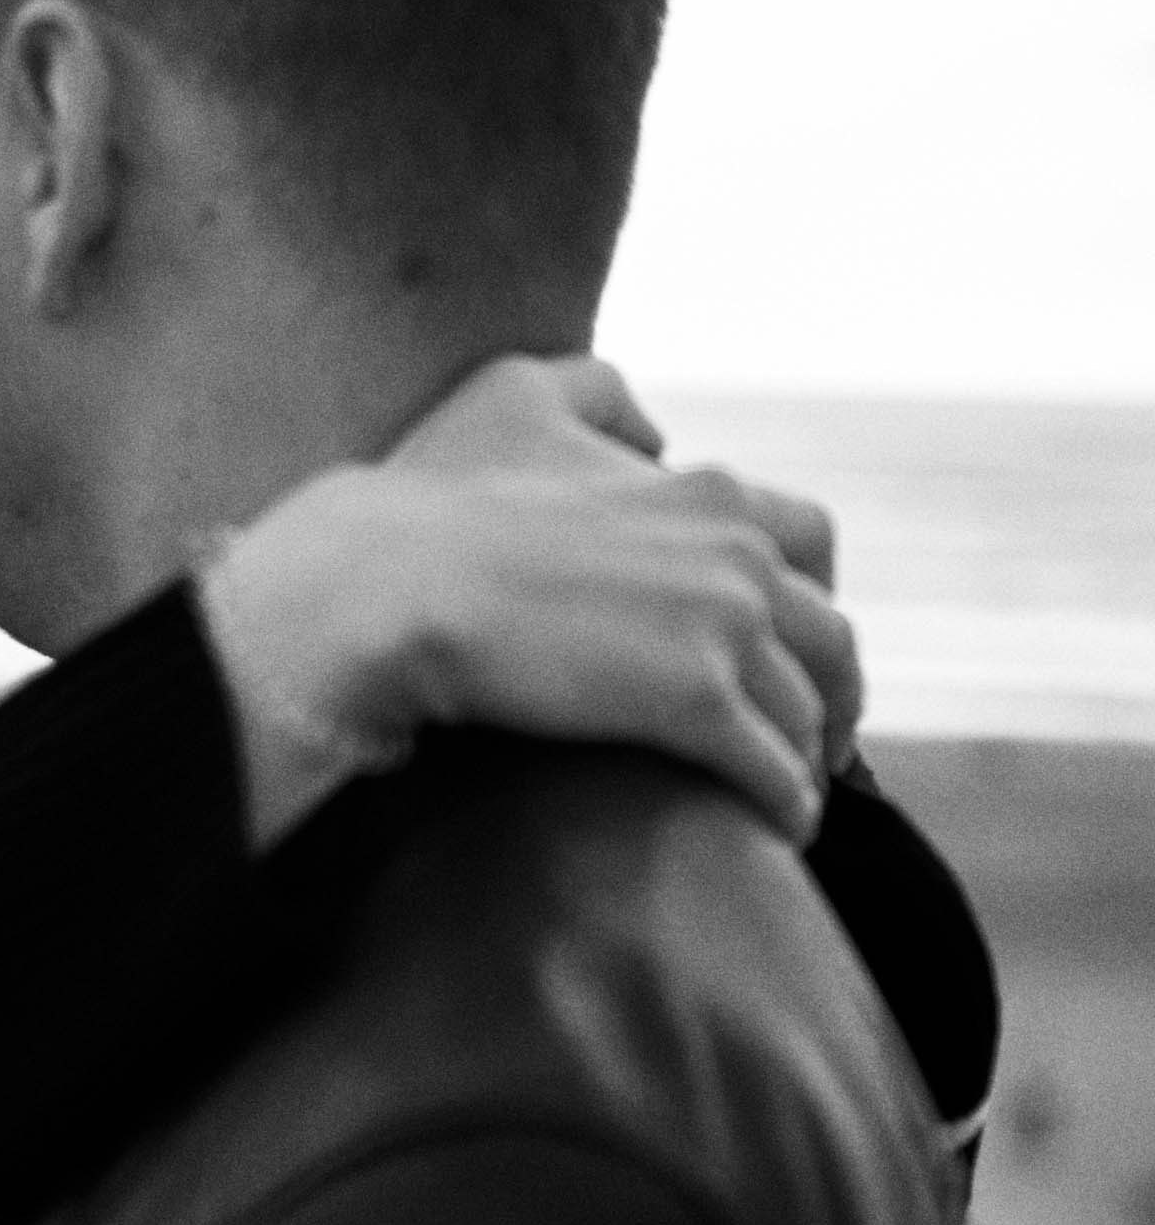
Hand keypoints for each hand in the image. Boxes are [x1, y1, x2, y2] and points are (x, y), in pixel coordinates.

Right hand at [200, 356, 860, 848]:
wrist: (393, 581)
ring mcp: (723, 627)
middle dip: (831, 693)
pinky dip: (787, 804)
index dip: (809, 601)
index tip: (789, 646)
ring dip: (806, 759)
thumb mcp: (515, 396)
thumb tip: (653, 433)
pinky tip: (777, 831)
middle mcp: (737, 554)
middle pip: (828, 637)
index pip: (808, 542)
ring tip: (786, 796)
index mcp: (707, 493)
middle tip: (811, 739)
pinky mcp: (694, 702)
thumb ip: (596, 394)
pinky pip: (771, 769)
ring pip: (805, 710)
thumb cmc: (438, 497)